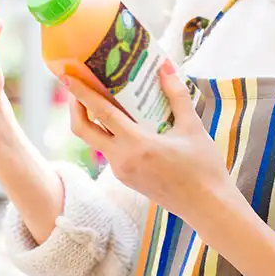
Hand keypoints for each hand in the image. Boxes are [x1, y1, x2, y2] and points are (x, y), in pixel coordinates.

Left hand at [65, 64, 238, 223]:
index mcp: (136, 145)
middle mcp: (122, 159)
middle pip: (83, 130)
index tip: (67, 75)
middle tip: (77, 85)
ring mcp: (121, 171)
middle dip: (75, 106)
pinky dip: (108, 133)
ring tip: (102, 97)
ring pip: (95, 140)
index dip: (82, 93)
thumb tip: (165, 68)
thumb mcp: (193, 128)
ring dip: (93, 119)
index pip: (100, 113)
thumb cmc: (203, 168)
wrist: (207, 207)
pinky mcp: (125, 178)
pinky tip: (122, 121)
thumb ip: (177, 96)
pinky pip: (109, 150)